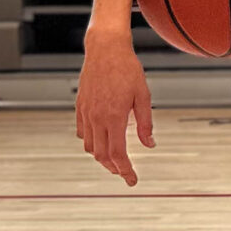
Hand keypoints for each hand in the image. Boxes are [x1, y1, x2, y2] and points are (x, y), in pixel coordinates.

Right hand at [75, 27, 154, 185]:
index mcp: (114, 117)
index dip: (125, 170)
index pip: (117, 153)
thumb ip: (145, 123)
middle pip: (101, 155)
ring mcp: (86, 113)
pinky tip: (101, 142)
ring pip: (90, 146)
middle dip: (114, 168)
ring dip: (101, 157)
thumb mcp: (144, 96)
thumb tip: (150, 144)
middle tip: (126, 173)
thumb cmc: (128, 70)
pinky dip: (91, 143)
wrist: (105, 50)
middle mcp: (97, 118)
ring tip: (115, 161)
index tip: (132, 180)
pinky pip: (83, 133)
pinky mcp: (80, 107)